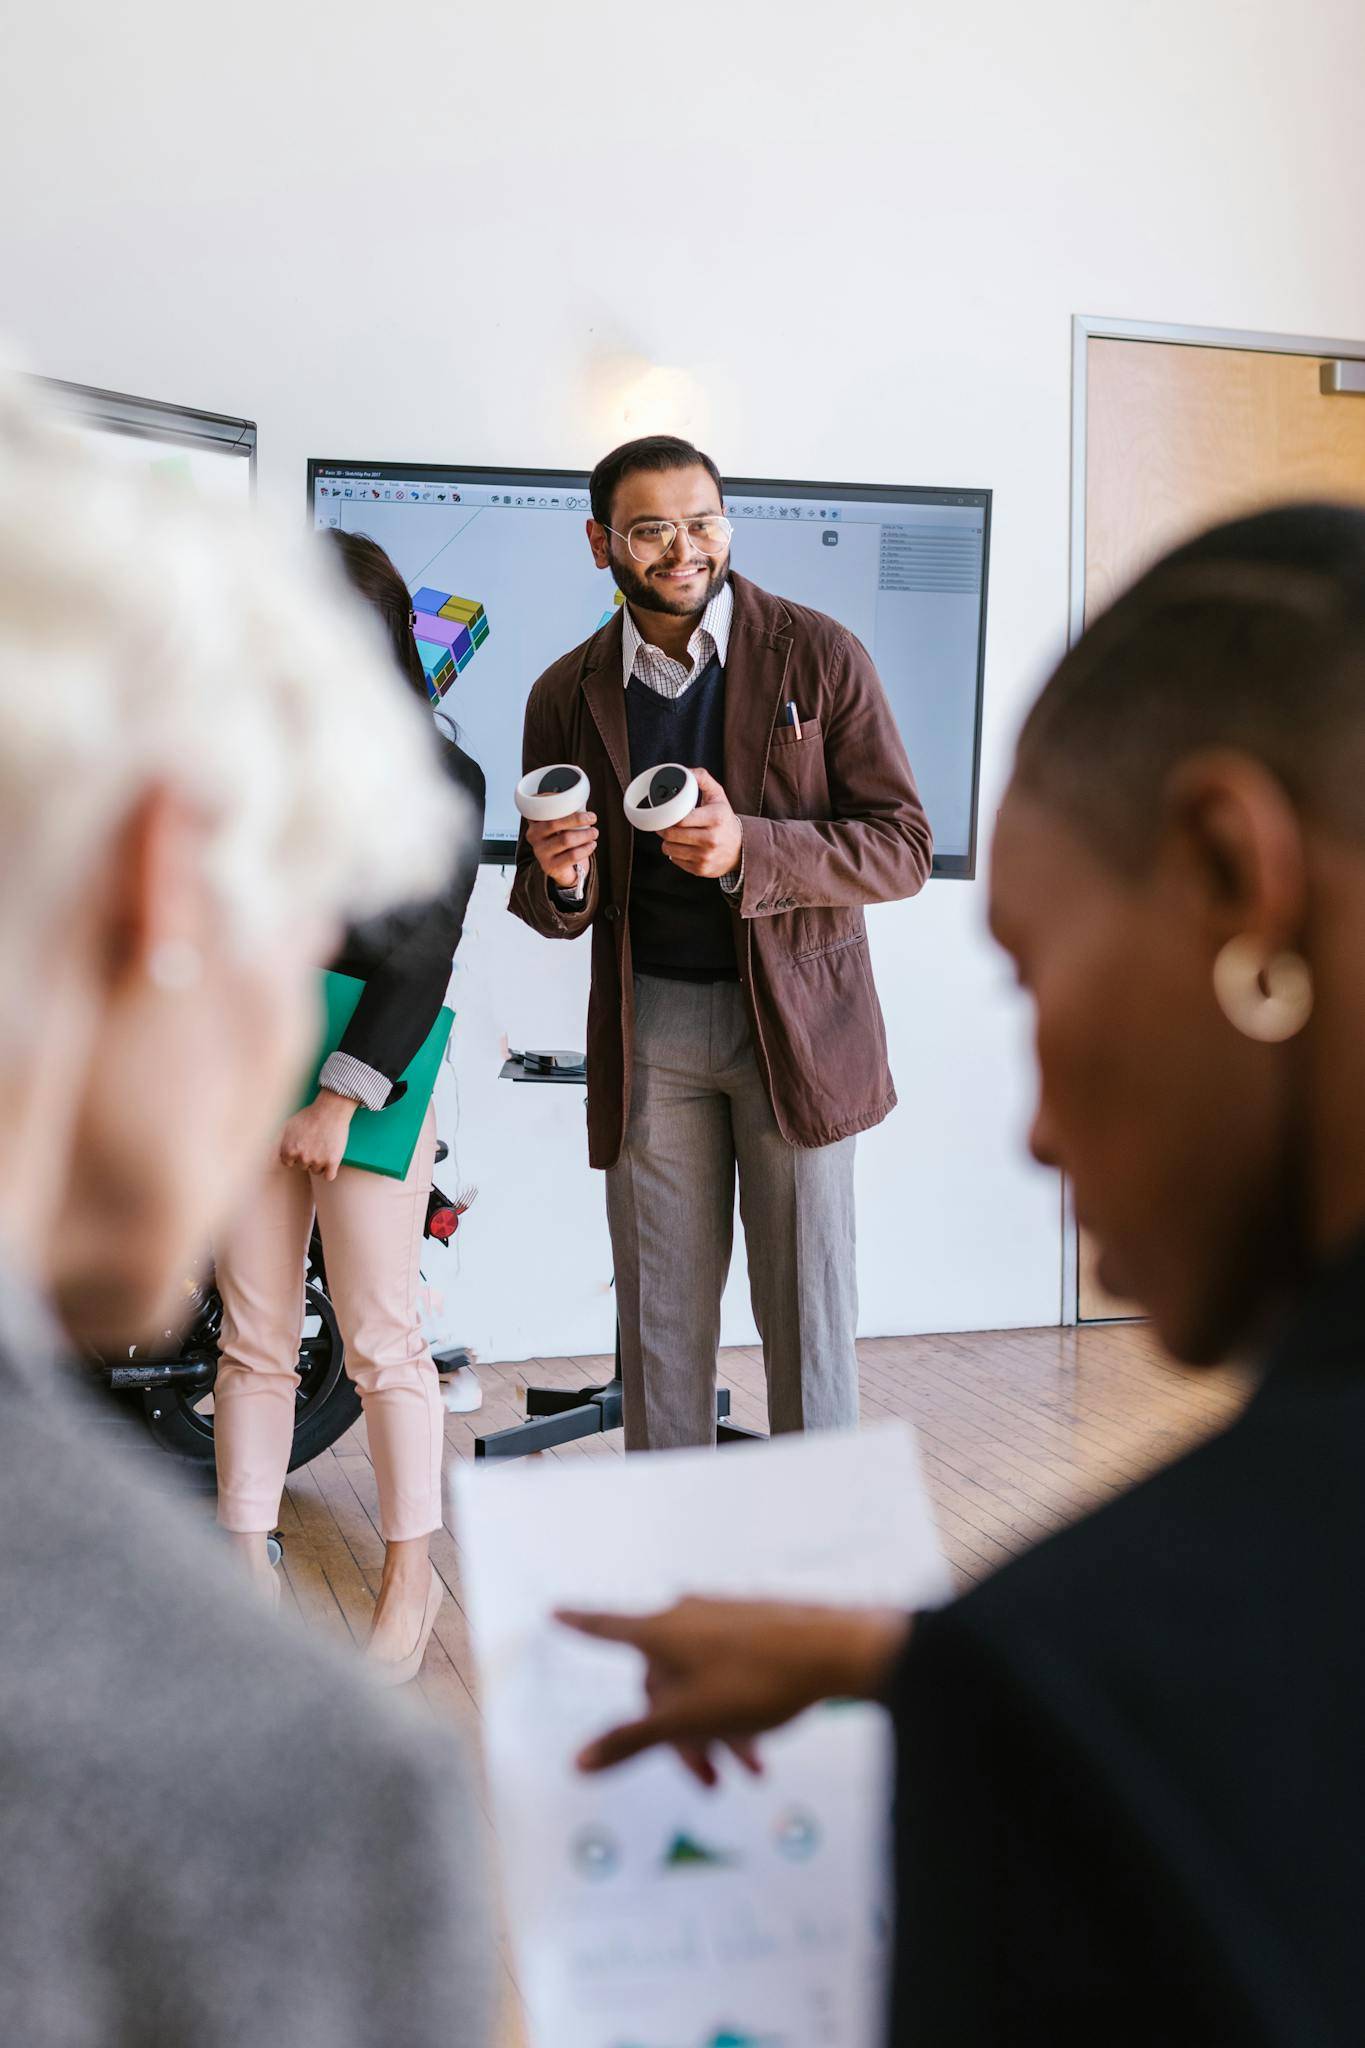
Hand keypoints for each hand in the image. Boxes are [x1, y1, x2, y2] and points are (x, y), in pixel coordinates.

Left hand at [278, 1090, 358, 1179]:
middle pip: (304, 1166)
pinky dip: (330, 1171)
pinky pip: (329, 1176)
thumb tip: (265, 1153)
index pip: (289, 1163)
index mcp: (288, 1150)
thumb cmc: (309, 1115)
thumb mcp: (287, 1126)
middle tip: (316, 1142)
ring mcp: (317, 1161)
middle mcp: (301, 1157)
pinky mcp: (332, 1162)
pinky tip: (331, 1161)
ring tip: (325, 1146)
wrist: (330, 1110)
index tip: (303, 1146)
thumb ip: (277, 1141)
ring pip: (317, 1171)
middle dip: (309, 1157)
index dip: (296, 1155)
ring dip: (320, 1163)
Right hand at [527, 810, 597, 890]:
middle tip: (592, 817)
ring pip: (565, 840)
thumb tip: (581, 800)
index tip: (575, 802)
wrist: (564, 869)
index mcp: (535, 822)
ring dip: (584, 834)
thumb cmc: (564, 841)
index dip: (556, 802)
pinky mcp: (550, 866)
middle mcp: (534, 836)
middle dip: (577, 819)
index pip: (542, 809)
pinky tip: (591, 845)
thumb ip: (568, 812)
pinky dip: (585, 848)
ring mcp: (540, 852)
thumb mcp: (563, 824)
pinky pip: (572, 855)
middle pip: (554, 823)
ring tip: (594, 833)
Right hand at [556, 1596, 910, 1775]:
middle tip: (707, 1779)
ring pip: (700, 1681)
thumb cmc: (758, 1681)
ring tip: (748, 1770)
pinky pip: (730, 1672)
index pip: (607, 1627)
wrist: (837, 1654)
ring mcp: (725, 1617)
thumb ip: (631, 1741)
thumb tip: (577, 1762)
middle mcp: (688, 1615)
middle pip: (661, 1680)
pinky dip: (737, 1711)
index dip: (580, 1625)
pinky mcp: (758, 1626)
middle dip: (677, 1734)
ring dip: (715, 1730)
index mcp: (662, 1632)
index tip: (555, 1612)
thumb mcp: (688, 1721)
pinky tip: (763, 1745)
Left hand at [660, 768, 742, 879]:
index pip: (680, 819)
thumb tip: (684, 771)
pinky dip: (675, 853)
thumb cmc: (724, 819)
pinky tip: (684, 847)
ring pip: (669, 848)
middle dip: (663, 828)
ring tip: (675, 835)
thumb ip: (702, 778)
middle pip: (671, 834)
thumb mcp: (718, 795)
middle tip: (665, 824)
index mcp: (716, 818)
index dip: (668, 816)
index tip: (666, 813)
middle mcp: (712, 839)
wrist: (740, 849)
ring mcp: (706, 856)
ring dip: (667, 841)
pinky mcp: (701, 870)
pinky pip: (675, 860)